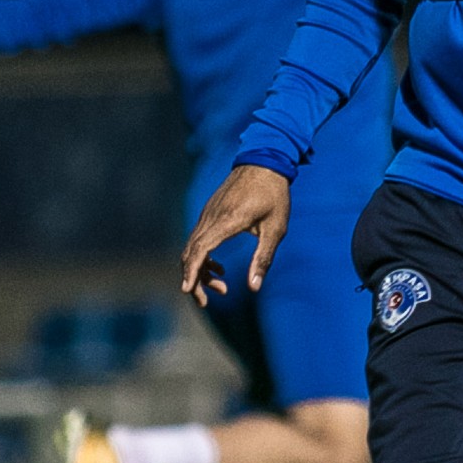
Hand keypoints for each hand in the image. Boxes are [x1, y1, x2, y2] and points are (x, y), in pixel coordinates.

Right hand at [179, 165, 292, 306]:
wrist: (264, 161)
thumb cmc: (274, 195)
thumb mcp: (275, 229)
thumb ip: (263, 258)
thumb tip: (253, 287)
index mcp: (227, 221)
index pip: (200, 249)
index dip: (192, 272)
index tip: (187, 291)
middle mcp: (211, 217)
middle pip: (190, 253)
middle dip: (195, 280)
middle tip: (209, 301)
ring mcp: (207, 214)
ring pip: (192, 247)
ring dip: (200, 271)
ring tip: (222, 287)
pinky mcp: (209, 213)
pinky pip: (197, 239)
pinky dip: (202, 257)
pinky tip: (219, 267)